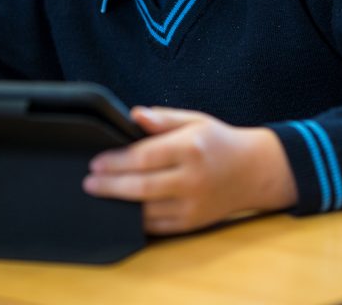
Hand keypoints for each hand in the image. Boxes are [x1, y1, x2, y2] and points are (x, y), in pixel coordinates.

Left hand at [83, 106, 296, 235]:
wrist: (253, 171)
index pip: (144, 157)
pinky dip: (137, 220)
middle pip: (142, 187)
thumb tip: (134, 115)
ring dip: (120, 205)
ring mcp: (193, 205)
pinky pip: (159, 226)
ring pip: (148, 210)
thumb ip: (162, 118)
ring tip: (99, 195)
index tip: (95, 162)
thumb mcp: (193, 120)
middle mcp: (192, 179)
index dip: (116, 161)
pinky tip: (122, 210)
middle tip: (89, 183)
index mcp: (189, 148)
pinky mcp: (193, 223)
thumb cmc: (218, 141)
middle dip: (110, 186)